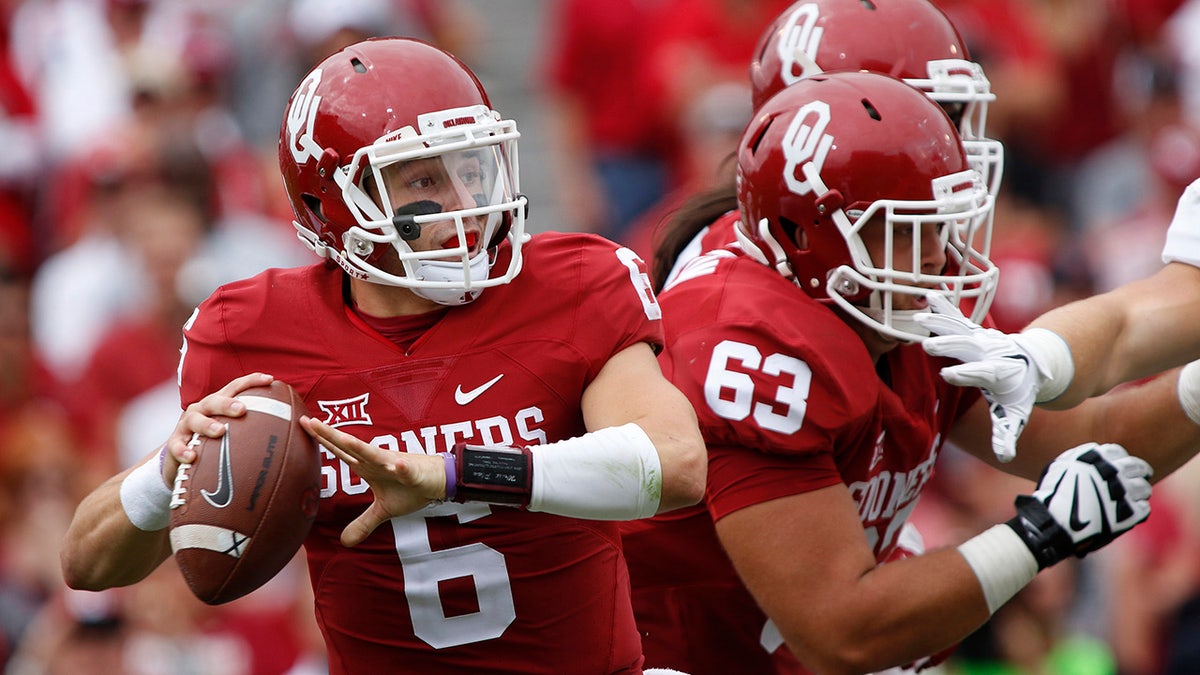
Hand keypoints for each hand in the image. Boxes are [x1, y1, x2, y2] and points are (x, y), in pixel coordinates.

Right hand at [166, 373, 275, 477]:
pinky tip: (193, 457)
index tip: (270, 379)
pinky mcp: (174, 443)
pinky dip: (184, 450)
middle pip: (215, 401)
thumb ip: (257, 429)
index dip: (251, 381)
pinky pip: (178, 446)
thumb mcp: (234, 432)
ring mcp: (186, 425)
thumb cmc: (215, 443)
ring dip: (208, 425)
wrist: (182, 461)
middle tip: (243, 410)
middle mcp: (202, 410)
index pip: (235, 387)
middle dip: (228, 403)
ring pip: (195, 419)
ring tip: (221, 431)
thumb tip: (294, 431)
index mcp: (219, 404)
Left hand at [301, 416, 446, 546]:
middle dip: (330, 435)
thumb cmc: (410, 489)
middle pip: (349, 447)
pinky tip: (398, 465)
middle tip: (309, 422)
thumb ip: (363, 523)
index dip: (322, 440)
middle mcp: (376, 461)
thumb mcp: (383, 511)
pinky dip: (402, 468)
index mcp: (367, 466)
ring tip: (344, 438)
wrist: (438, 481)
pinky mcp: (413, 472)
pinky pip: (406, 470)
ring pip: (374, 454)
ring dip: (360, 446)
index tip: (303, 425)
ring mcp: (394, 464)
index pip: (340, 451)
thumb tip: (345, 542)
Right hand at [915, 294, 1062, 461]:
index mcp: (997, 374)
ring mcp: (980, 339)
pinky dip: (942, 305)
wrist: (1033, 363)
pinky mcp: (972, 330)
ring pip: (958, 328)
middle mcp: (988, 353)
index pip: (980, 374)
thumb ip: (1007, 435)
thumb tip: (1006, 457)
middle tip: (928, 345)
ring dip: (938, 322)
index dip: (964, 374)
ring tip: (917, 318)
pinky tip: (927, 294)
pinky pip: (955, 316)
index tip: (946, 374)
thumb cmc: (1017, 394)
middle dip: (949, 345)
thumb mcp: (1015, 416)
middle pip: (967, 347)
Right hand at [1007, 442, 1151, 568]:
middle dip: (1138, 471)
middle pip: (1136, 466)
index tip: (1120, 465)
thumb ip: (1080, 457)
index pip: (1118, 451)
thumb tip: (1094, 452)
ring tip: (1132, 498)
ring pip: (1144, 487)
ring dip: (1139, 492)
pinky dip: (1138, 509)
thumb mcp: (1061, 465)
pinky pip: (1144, 508)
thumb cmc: (1052, 494)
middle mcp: (1114, 471)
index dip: (1119, 458)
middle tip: (1138, 478)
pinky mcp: (1130, 513)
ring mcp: (1124, 492)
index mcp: (1096, 457)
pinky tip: (1129, 512)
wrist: (1055, 522)